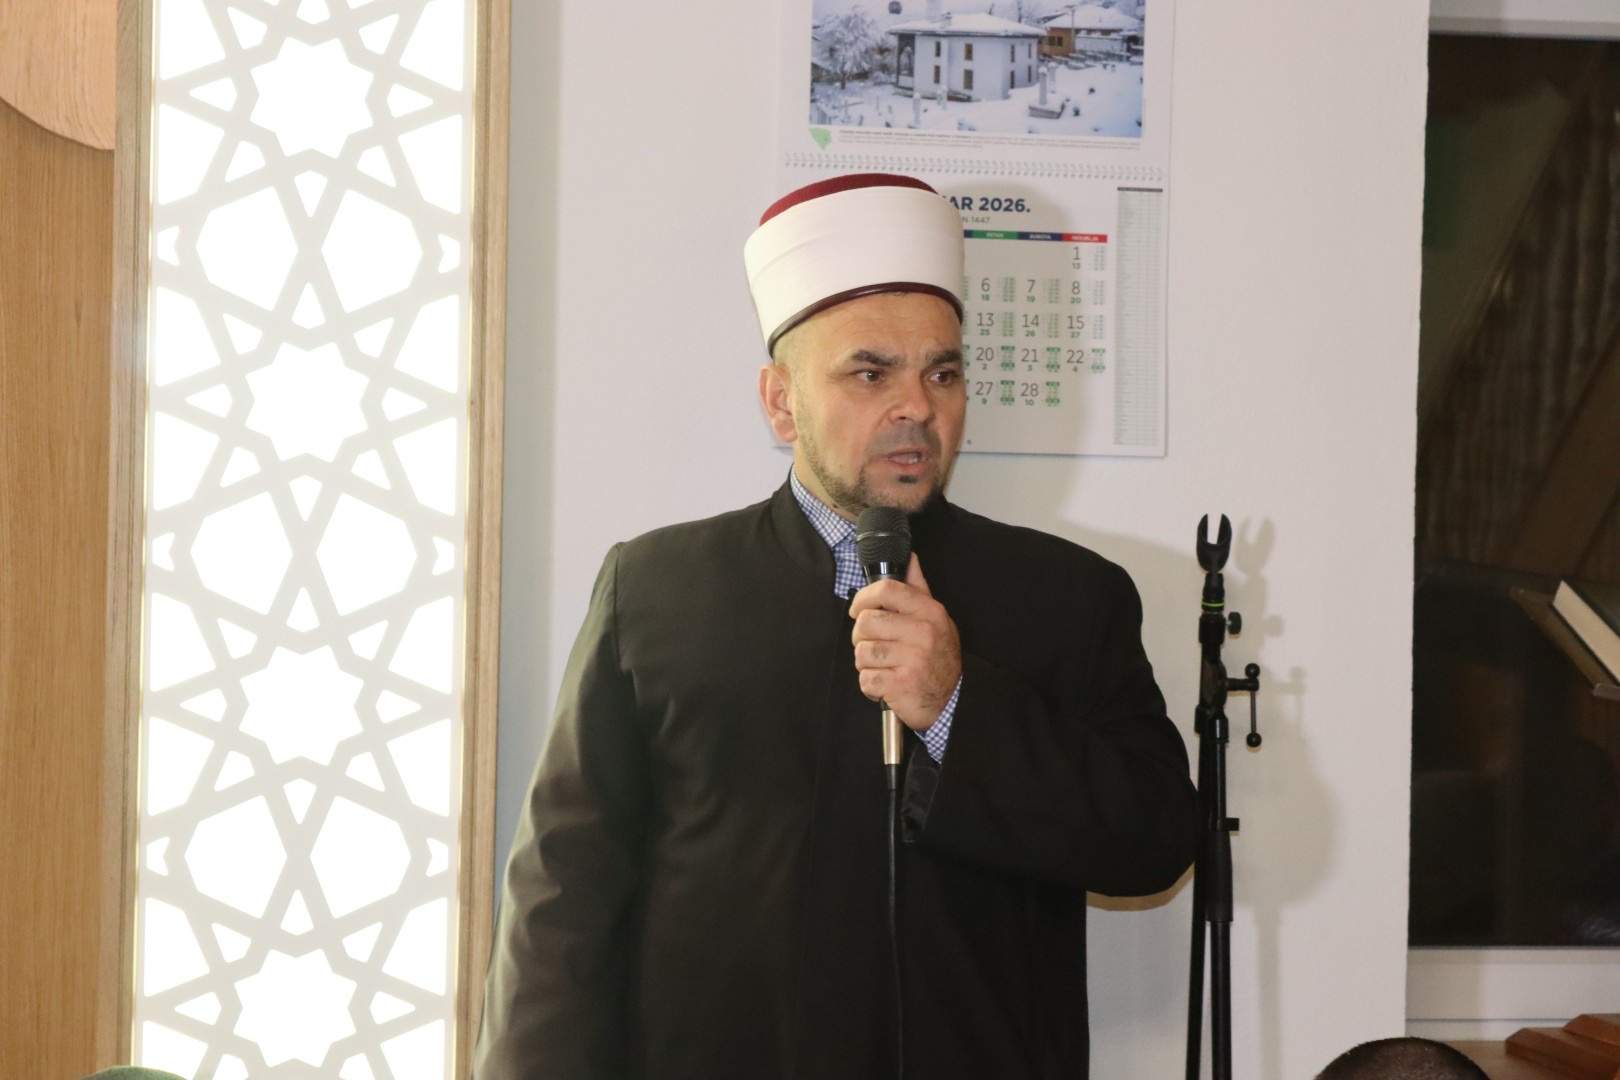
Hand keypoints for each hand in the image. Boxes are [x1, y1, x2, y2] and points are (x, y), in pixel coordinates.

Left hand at [848, 554, 960, 731]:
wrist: (950, 700)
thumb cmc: (937, 657)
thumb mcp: (935, 618)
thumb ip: (918, 588)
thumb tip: (909, 558)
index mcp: (929, 612)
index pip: (886, 590)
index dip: (863, 598)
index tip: (858, 609)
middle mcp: (923, 633)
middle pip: (866, 622)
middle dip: (860, 636)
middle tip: (872, 644)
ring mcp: (912, 660)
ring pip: (862, 652)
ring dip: (866, 663)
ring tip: (882, 666)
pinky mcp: (901, 685)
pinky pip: (866, 679)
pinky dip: (870, 685)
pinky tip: (884, 684)